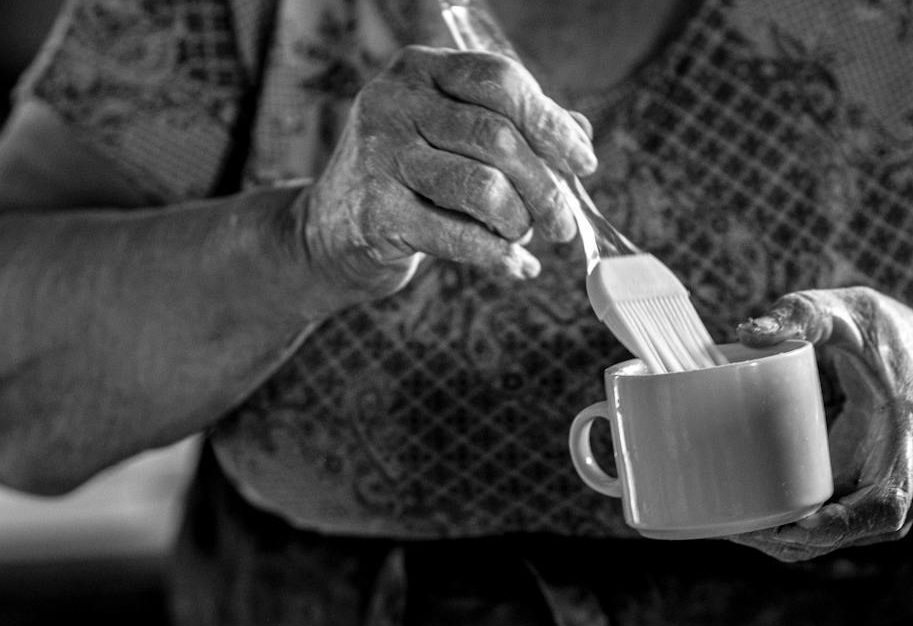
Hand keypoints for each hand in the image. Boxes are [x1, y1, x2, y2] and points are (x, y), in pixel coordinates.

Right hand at [301, 45, 595, 298]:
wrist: (329, 230)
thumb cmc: (407, 180)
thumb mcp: (453, 139)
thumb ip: (513, 129)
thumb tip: (579, 135)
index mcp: (420, 70)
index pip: (501, 81)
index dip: (550, 123)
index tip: (584, 162)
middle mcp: (394, 102)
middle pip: (497, 136)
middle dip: (544, 187)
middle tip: (562, 223)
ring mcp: (379, 155)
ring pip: (483, 187)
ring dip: (518, 222)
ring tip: (522, 236)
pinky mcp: (376, 212)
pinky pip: (459, 236)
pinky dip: (500, 257)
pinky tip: (518, 267)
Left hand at [728, 287, 912, 561]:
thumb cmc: (907, 346)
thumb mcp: (861, 314)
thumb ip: (809, 314)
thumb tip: (749, 331)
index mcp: (912, 444)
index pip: (885, 504)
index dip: (840, 523)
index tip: (792, 524)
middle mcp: (909, 488)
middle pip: (849, 533)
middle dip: (790, 539)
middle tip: (731, 526)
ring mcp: (891, 506)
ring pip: (836, 540)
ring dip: (784, 541)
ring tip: (728, 526)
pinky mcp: (867, 507)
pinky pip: (831, 531)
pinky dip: (792, 533)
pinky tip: (747, 523)